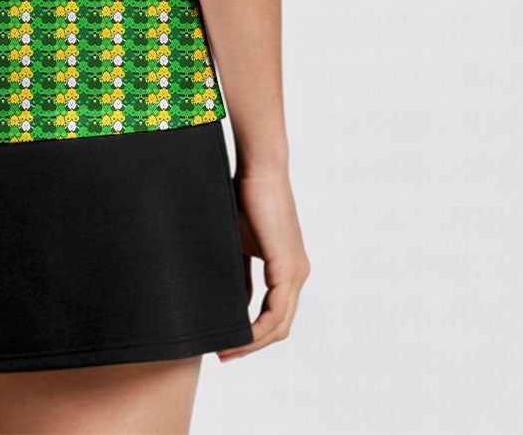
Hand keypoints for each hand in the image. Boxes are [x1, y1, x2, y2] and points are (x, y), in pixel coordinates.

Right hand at [217, 162, 309, 361]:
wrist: (258, 169)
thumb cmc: (245, 196)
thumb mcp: (239, 242)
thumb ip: (242, 271)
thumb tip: (237, 301)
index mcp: (288, 268)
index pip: (276, 314)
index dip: (252, 334)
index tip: (226, 343)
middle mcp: (298, 274)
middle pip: (280, 327)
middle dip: (251, 345)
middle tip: (223, 354)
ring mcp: (296, 272)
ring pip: (280, 325)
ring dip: (253, 342)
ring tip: (226, 350)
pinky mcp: (288, 267)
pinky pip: (276, 312)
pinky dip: (257, 329)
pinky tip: (238, 335)